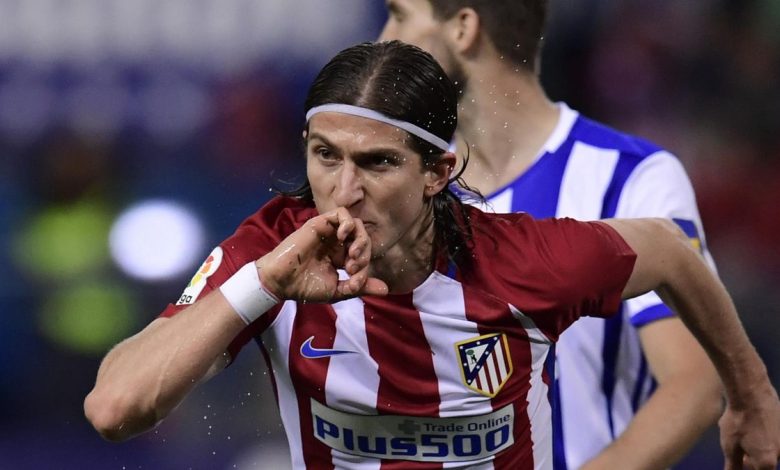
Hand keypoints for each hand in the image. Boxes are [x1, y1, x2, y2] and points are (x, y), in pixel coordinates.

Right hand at [257, 207, 387, 301]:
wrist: (283, 281)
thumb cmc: (306, 287)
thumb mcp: (338, 290)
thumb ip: (360, 287)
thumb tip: (386, 290)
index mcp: (342, 257)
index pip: (364, 254)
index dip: (365, 267)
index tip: (355, 281)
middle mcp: (337, 243)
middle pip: (363, 238)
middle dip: (364, 253)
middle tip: (353, 267)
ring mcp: (330, 232)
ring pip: (356, 224)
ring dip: (360, 238)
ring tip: (352, 253)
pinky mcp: (321, 223)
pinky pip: (341, 213)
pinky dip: (348, 223)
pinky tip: (343, 236)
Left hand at [720, 383, 779, 469]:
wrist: (751, 393)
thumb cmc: (738, 421)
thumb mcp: (730, 446)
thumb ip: (733, 465)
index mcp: (767, 462)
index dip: (746, 466)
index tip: (741, 458)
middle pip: (766, 463)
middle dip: (752, 459)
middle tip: (740, 448)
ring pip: (770, 450)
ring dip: (758, 447)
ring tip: (744, 434)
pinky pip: (774, 437)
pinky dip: (763, 436)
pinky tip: (753, 425)